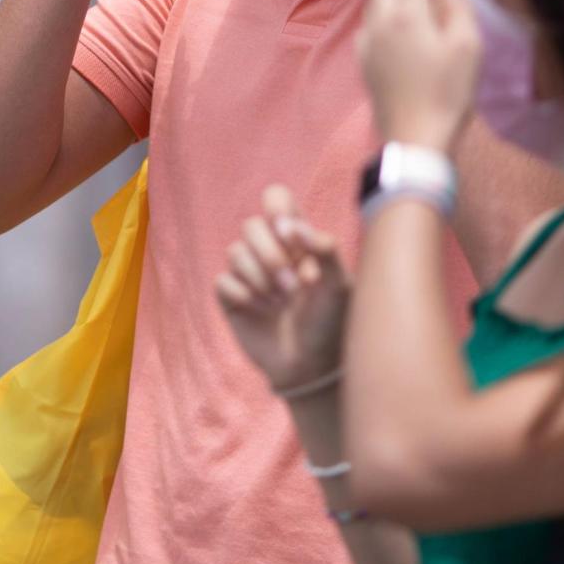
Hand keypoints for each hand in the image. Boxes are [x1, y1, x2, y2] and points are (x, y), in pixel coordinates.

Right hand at [216, 185, 351, 392]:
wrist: (311, 365)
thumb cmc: (331, 322)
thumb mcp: (339, 286)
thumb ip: (325, 249)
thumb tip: (295, 226)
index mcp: (297, 239)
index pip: (276, 199)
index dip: (276, 206)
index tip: (287, 230)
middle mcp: (270, 250)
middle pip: (251, 225)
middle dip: (270, 255)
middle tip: (294, 285)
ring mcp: (248, 272)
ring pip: (234, 251)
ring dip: (261, 278)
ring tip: (281, 303)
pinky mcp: (231, 296)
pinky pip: (223, 281)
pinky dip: (244, 296)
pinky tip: (261, 312)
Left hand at [358, 0, 481, 151]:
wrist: (416, 141)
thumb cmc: (449, 95)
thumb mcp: (468, 46)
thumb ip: (457, 5)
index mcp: (405, 15)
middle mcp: (378, 22)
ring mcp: (366, 41)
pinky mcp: (364, 59)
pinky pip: (374, 17)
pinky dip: (391, 3)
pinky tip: (410, 15)